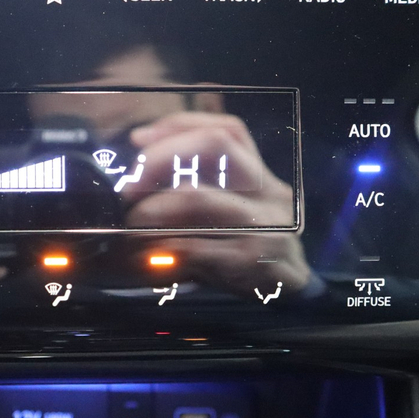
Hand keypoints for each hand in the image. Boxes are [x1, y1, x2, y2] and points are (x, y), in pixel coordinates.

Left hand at [124, 112, 311, 295]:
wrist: (289, 291)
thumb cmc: (247, 244)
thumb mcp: (234, 207)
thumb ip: (201, 182)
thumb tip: (143, 158)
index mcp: (262, 174)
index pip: (227, 129)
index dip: (181, 126)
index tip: (139, 139)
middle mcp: (269, 191)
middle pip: (213, 146)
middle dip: (160, 157)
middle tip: (129, 186)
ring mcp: (264, 223)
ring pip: (197, 196)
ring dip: (152, 207)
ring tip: (133, 222)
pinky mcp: (251, 259)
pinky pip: (194, 244)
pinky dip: (162, 245)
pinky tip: (148, 253)